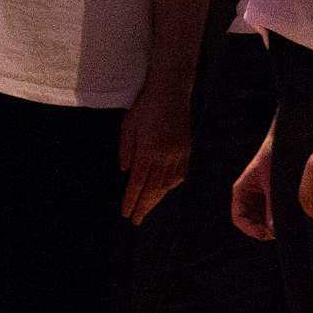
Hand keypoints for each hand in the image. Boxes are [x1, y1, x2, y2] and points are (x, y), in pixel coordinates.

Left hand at [118, 101, 190, 224]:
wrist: (170, 92)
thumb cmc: (145, 107)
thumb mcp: (128, 127)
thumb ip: (126, 150)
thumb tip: (126, 172)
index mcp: (148, 151)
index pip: (138, 183)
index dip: (131, 200)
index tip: (126, 213)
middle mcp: (165, 156)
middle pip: (153, 189)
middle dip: (144, 206)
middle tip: (136, 220)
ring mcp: (178, 154)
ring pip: (167, 185)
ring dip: (156, 199)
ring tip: (147, 209)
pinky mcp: (186, 151)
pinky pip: (179, 175)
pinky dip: (170, 186)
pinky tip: (163, 191)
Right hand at [230, 130, 274, 240]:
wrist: (286, 142)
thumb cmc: (274, 158)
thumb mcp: (272, 184)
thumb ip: (271, 207)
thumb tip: (272, 229)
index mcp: (241, 191)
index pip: (239, 218)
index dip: (250, 229)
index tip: (265, 234)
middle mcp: (248, 196)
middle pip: (249, 221)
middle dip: (261, 229)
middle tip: (277, 233)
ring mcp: (259, 197)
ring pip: (260, 219)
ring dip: (268, 225)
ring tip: (282, 228)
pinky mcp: (270, 196)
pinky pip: (269, 213)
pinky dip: (275, 219)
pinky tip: (285, 220)